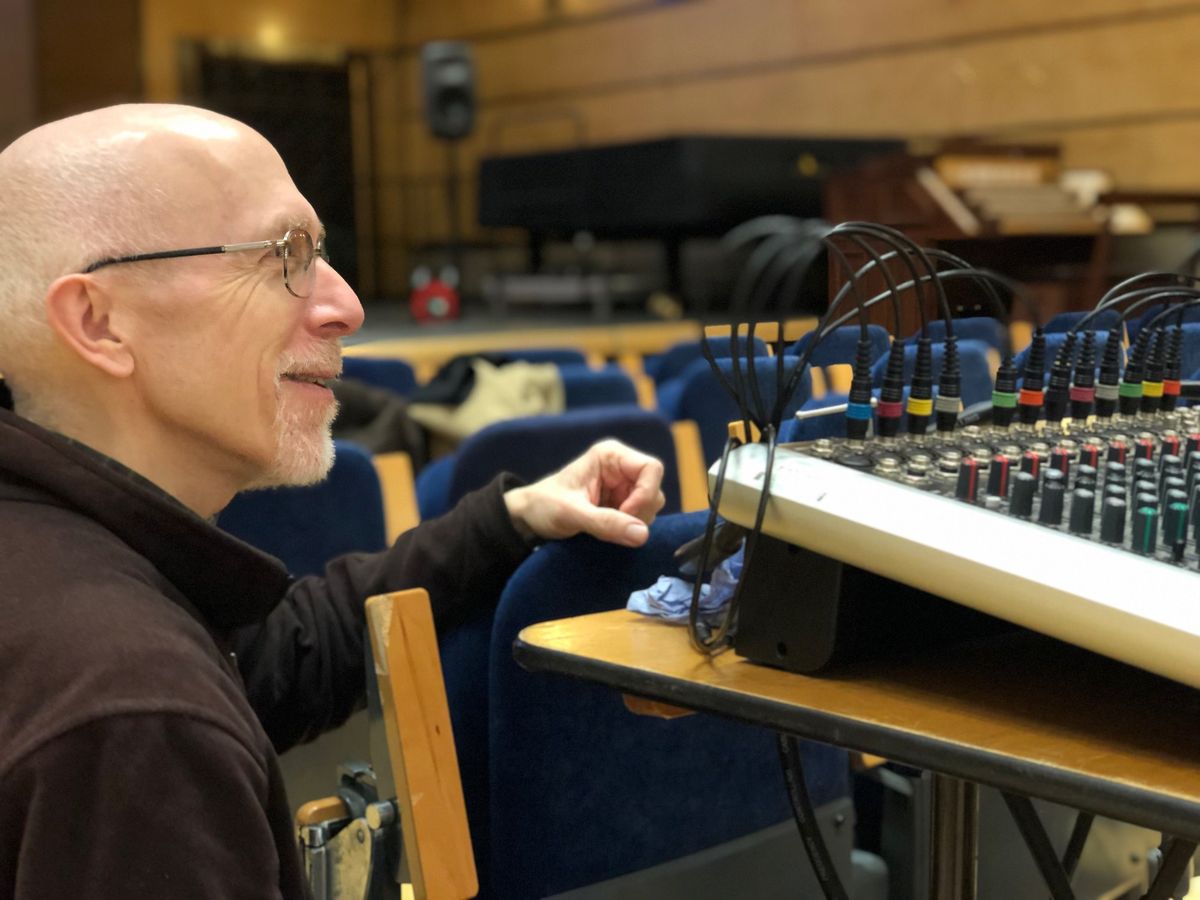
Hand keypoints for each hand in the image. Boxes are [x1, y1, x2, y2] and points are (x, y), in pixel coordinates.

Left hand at [504, 440, 665, 546]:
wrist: (529, 518)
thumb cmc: (544, 506)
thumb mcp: (572, 514)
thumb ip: (606, 523)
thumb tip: (642, 535)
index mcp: (610, 455)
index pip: (651, 468)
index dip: (644, 494)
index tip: (625, 514)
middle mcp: (622, 467)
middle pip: (654, 489)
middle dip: (639, 512)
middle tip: (612, 527)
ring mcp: (623, 487)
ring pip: (651, 506)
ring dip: (634, 522)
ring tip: (604, 528)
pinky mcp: (622, 504)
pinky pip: (641, 518)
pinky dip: (629, 529)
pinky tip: (607, 531)